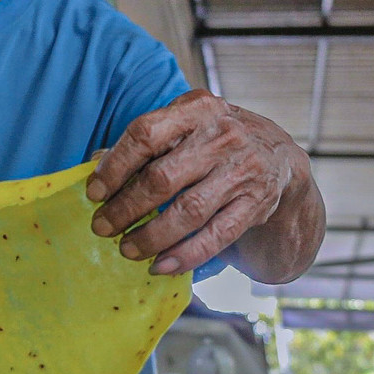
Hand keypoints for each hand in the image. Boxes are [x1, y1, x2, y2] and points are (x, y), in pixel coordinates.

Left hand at [86, 89, 316, 277]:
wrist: (280, 157)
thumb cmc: (214, 140)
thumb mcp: (184, 125)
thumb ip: (145, 142)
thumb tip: (96, 161)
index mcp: (197, 108)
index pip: (146, 134)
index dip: (115, 166)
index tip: (94, 192)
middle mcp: (223, 136)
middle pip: (162, 177)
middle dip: (126, 207)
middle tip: (102, 227)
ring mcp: (243, 171)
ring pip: (188, 211)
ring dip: (151, 235)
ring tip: (126, 248)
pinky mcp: (256, 205)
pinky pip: (216, 236)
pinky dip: (185, 255)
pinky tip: (160, 265)